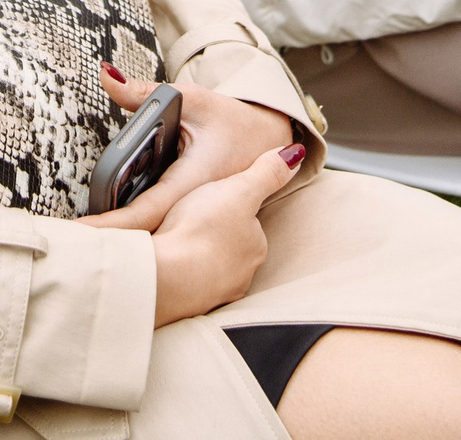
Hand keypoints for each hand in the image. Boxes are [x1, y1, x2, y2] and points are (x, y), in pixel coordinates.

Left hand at [83, 70, 296, 232]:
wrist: (267, 139)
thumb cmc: (230, 119)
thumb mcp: (191, 98)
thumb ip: (144, 92)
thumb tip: (105, 75)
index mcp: (192, 181)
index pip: (146, 211)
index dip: (114, 226)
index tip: (82, 235)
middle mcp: (191, 206)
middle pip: (143, 232)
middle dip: (108, 242)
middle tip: (68, 246)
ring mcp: (190, 215)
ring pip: (150, 234)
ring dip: (118, 238)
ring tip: (78, 246)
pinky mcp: (186, 216)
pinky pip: (156, 227)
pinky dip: (131, 230)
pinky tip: (105, 235)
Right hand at [116, 140, 302, 326]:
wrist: (166, 277)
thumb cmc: (202, 230)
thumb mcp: (238, 189)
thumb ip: (266, 173)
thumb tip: (295, 154)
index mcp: (255, 246)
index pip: (248, 223)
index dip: (230, 208)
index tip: (211, 201)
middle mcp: (242, 274)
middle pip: (230, 248)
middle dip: (214, 237)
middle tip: (191, 220)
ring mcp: (216, 293)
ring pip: (209, 269)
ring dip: (196, 257)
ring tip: (176, 242)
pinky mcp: (189, 305)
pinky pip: (188, 286)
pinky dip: (180, 275)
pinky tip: (167, 264)